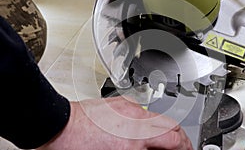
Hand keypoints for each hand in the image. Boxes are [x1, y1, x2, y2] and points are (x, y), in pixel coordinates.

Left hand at [37, 96, 192, 149]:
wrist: (55, 125)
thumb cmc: (75, 146)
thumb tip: (155, 149)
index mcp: (134, 139)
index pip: (174, 139)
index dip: (185, 147)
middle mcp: (134, 120)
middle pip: (173, 125)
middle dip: (181, 139)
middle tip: (181, 149)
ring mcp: (128, 108)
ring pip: (160, 116)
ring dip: (167, 130)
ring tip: (163, 143)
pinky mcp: (120, 102)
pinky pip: (144, 111)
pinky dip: (151, 122)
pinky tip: (144, 131)